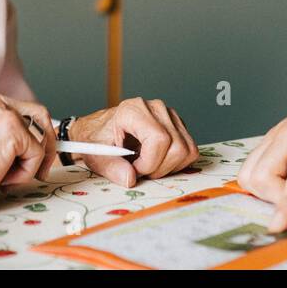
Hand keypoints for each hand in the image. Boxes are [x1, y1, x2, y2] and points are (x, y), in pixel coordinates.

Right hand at [0, 91, 56, 212]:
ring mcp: (3, 113)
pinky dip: (25, 174)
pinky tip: (2, 180)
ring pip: (39, 139)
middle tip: (42, 169)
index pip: (21, 110)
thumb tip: (26, 144)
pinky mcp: (13, 131)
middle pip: (38, 116)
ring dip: (28, 164)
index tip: (34, 153)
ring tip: (4, 177)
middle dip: (45, 145)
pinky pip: (37, 155)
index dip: (33, 134)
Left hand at [70, 97, 198, 187]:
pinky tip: (157, 160)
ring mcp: (169, 115)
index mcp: (133, 110)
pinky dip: (176, 162)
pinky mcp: (178, 125)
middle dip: (159, 168)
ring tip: (148, 165)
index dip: (150, 163)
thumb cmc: (97, 140)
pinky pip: (189, 150)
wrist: (98, 130)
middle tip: (140, 170)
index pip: (159, 139)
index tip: (134, 170)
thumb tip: (130, 179)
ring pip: (187, 150)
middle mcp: (155, 108)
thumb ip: (112, 168)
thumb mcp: (96, 156)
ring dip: (169, 167)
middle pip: (177, 147)